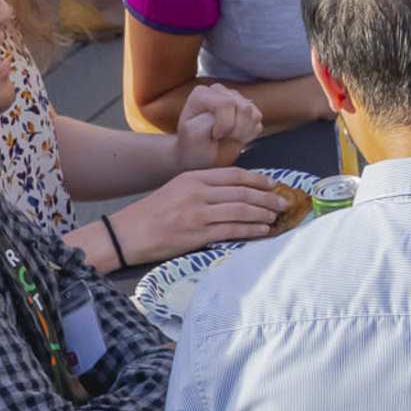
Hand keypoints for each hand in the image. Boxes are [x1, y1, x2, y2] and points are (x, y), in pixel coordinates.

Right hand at [109, 165, 294, 263]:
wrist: (126, 234)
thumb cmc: (151, 213)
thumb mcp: (176, 189)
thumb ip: (203, 187)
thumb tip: (234, 193)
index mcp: (193, 178)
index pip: (234, 175)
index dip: (258, 180)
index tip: (273, 184)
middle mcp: (198, 193)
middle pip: (242, 192)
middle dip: (267, 197)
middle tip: (284, 202)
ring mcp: (198, 214)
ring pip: (241, 210)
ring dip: (263, 214)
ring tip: (276, 216)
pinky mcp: (197, 234)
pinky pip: (232, 230)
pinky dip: (251, 229)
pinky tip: (263, 230)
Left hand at [170, 84, 262, 168]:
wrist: (200, 157)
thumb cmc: (193, 147)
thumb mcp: (191, 136)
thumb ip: (205, 122)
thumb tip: (225, 115)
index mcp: (202, 94)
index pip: (226, 103)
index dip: (225, 124)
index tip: (214, 135)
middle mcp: (219, 91)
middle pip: (244, 107)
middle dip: (236, 129)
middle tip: (222, 138)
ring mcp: (235, 98)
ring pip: (253, 113)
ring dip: (243, 132)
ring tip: (228, 138)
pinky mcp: (246, 108)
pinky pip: (258, 120)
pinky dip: (249, 133)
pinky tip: (235, 137)